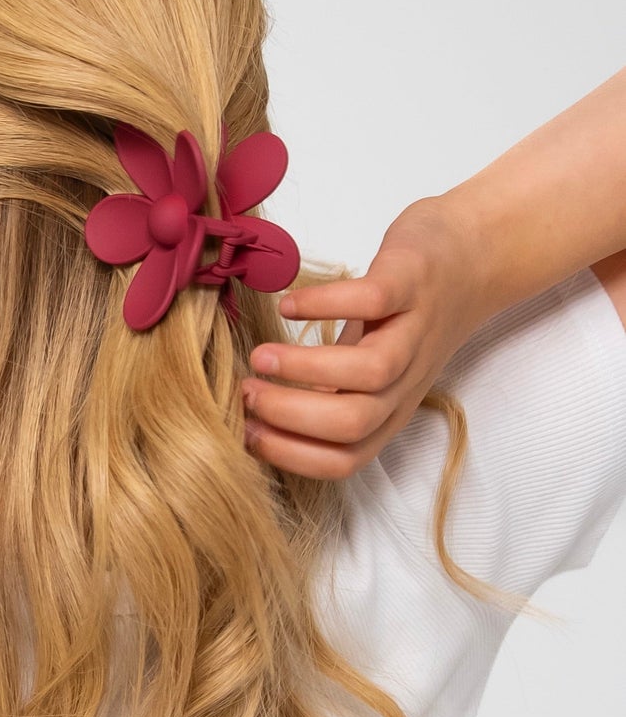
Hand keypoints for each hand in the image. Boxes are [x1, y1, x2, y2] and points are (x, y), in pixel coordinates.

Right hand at [240, 196, 489, 478]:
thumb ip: (327, 396)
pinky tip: (288, 305)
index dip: (289, 454)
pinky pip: (372, 300)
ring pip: (369, 373)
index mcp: (388, 411)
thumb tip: (253, 416)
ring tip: (260, 356)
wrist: (472, 257)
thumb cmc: (403, 318)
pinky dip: (324, 305)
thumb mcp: (368, 370)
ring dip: (304, 368)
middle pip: (353, 424)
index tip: (244, 431)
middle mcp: (404, 381)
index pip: (343, 460)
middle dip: (288, 414)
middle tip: (245, 391)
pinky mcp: (412, 282)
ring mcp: (413, 331)